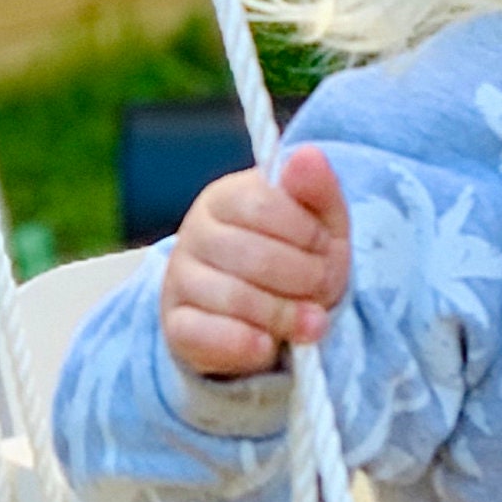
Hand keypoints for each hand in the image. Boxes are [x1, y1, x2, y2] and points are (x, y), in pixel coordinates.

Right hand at [161, 145, 349, 378]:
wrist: (266, 320)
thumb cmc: (295, 261)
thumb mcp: (321, 225)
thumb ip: (318, 190)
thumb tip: (307, 156)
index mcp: (226, 196)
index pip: (264, 204)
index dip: (307, 233)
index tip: (325, 247)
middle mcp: (195, 232)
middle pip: (253, 255)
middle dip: (304, 277)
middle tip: (322, 289)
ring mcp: (180, 279)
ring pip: (234, 297)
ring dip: (285, 315)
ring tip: (311, 323)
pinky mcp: (176, 326)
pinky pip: (207, 335)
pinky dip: (247, 345)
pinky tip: (269, 345)